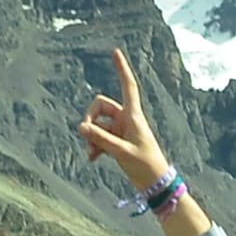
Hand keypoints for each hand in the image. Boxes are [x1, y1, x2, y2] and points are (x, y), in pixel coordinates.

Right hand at [75, 49, 172, 187]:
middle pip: (101, 106)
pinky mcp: (117, 142)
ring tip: (91, 154)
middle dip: (91, 118)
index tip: (116, 52)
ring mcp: (120, 131)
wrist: (155, 184)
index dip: (122, 69)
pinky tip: (92, 158)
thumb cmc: (145, 165)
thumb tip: (81, 127)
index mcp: (133, 116)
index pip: (128, 86)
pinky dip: (94, 146)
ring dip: (91, 137)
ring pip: (97, 125)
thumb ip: (100, 139)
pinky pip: (99, 138)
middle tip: (87, 135)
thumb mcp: (121, 151)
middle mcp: (126, 119)